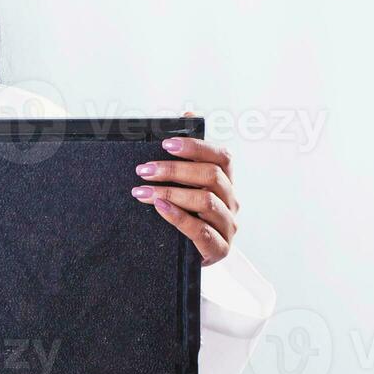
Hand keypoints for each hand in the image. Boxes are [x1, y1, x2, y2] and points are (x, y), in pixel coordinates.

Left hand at [129, 114, 238, 264]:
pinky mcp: (219, 249)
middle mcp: (231, 201)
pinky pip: (201, 230)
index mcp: (226, 182)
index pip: (221, 157)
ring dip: (170, 192)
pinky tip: (159, 208)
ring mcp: (228, 226)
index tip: (166, 144)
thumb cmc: (186, 215)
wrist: (186, 258)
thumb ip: (186, 154)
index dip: (196, 147)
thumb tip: (188, 114)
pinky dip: (178, 217)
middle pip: (210, 176)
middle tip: (143, 170)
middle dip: (173, 170)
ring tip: (141, 191)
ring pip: (205, 201)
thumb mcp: (183, 185)